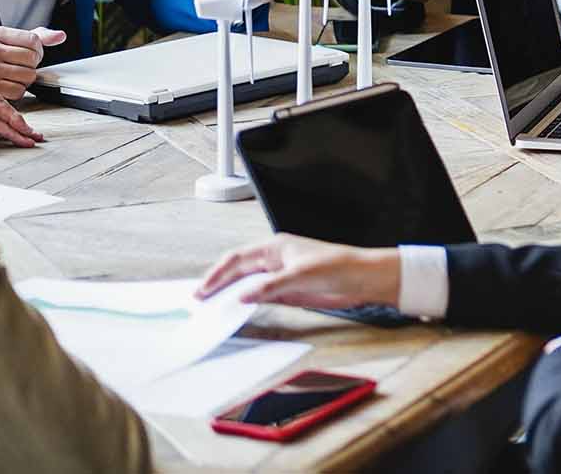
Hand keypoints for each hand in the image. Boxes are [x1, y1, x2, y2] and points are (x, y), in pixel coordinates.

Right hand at [0, 25, 65, 99]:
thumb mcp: (11, 42)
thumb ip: (38, 36)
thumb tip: (60, 35)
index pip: (34, 40)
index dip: (37, 50)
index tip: (27, 54)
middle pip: (33, 58)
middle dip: (31, 66)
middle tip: (17, 68)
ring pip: (29, 75)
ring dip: (25, 80)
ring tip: (10, 77)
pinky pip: (20, 91)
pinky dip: (17, 92)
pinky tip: (5, 87)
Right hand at [196, 234, 399, 309]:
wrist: (362, 279)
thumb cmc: (337, 266)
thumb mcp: (302, 275)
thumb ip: (271, 286)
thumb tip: (242, 296)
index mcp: (275, 247)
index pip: (237, 259)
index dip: (217, 274)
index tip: (202, 290)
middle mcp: (274, 260)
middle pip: (238, 271)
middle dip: (217, 284)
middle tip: (198, 301)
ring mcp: (280, 276)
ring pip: (247, 285)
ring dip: (230, 295)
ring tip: (211, 309)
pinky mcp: (287, 291)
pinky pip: (260, 296)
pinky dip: (246, 304)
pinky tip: (236, 312)